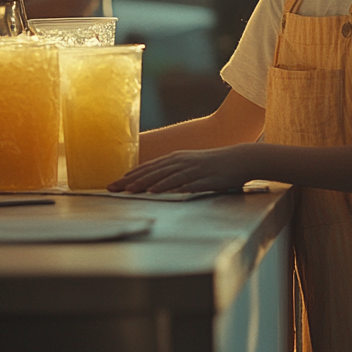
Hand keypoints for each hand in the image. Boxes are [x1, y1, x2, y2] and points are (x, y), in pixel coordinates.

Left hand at [108, 145, 254, 193]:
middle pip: (150, 171)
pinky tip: (156, 192)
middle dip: (130, 180)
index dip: (130, 175)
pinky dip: (166, 187)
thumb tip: (159, 183)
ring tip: (128, 191)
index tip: (114, 183)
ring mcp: (190, 169)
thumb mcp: (192, 166)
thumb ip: (176, 173)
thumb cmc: (215, 165)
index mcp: (176, 158)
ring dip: (144, 184)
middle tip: (111, 188)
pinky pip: (181, 183)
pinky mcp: (201, 178)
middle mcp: (180, 161)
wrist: (240, 159)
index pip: (148, 166)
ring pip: (162, 176)